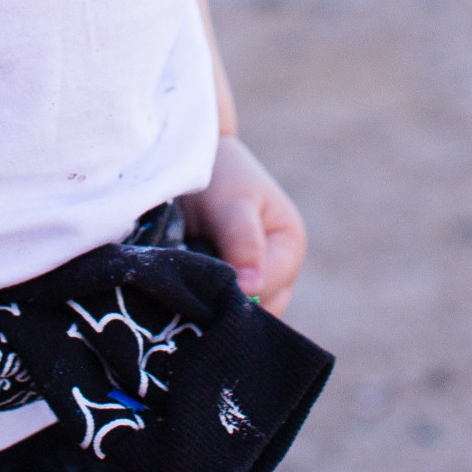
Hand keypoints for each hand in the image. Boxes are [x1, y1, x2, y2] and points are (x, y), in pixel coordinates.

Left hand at [185, 133, 304, 315]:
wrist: (191, 157)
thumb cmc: (217, 173)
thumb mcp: (231, 202)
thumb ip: (242, 242)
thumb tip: (253, 289)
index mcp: (289, 247)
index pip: (268, 292)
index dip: (236, 294)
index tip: (201, 282)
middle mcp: (277, 271)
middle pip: (257, 312)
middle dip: (223, 305)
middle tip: (187, 288)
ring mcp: (253, 280)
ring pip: (236, 314)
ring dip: (210, 304)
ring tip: (183, 283)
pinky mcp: (228, 284)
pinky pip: (218, 307)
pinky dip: (201, 301)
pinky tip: (182, 288)